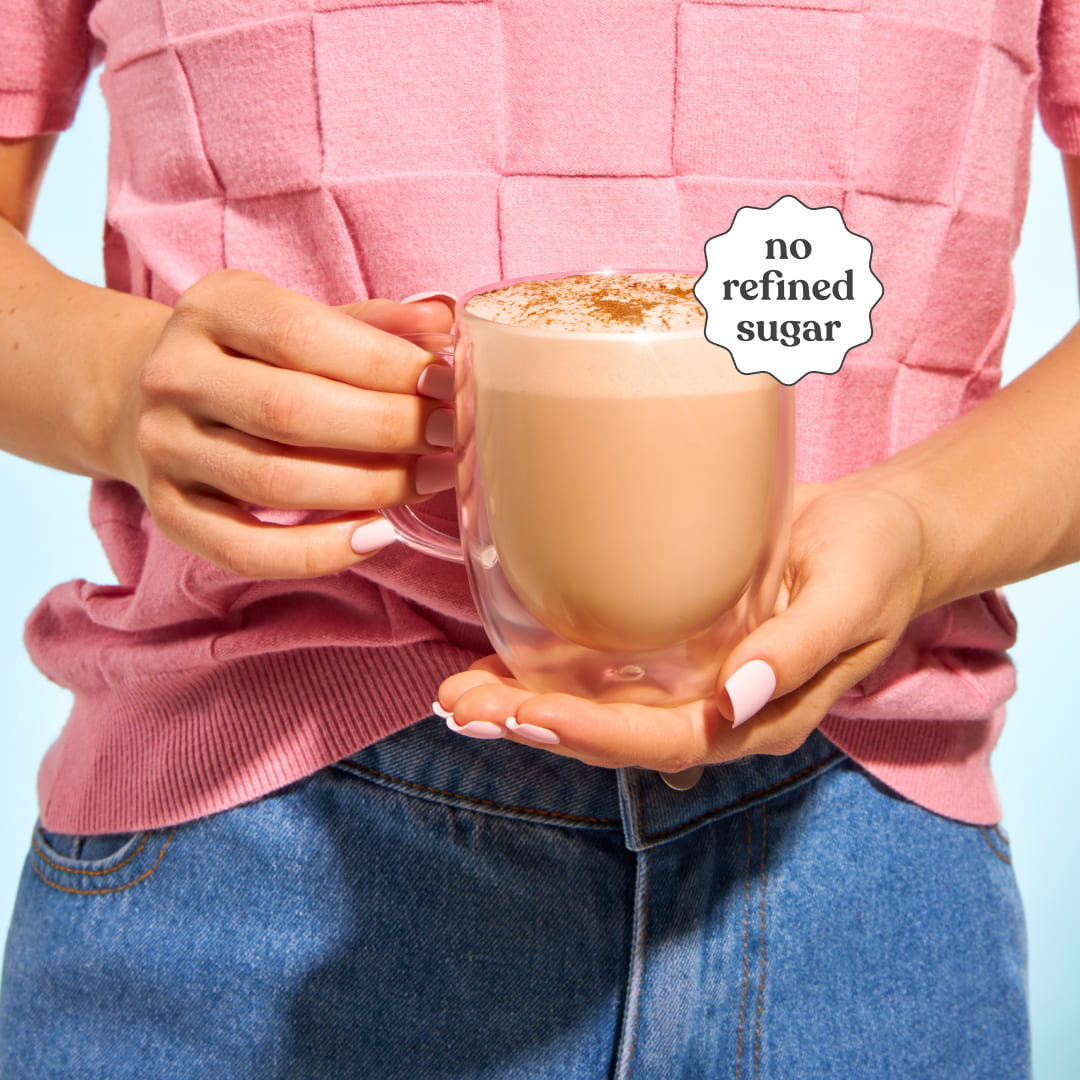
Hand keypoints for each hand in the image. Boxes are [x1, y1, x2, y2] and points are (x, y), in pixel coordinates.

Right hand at [117, 270, 455, 578]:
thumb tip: (444, 323)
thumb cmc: (253, 358)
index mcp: (211, 307)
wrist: (149, 397)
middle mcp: (175, 375)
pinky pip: (246, 550)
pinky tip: (377, 535)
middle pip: (290, 412)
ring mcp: (163, 448)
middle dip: (388, 429)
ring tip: (430, 481)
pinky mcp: (169, 513)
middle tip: (448, 437)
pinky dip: (320, 552)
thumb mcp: (299, 320)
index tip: (445, 385)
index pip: (303, 335)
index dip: (384, 364)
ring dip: (370, 488)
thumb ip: (370, 324)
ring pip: (274, 483)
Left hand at [437, 479, 928, 771]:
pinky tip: (496, 657)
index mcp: (759, 713)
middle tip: (460, 709)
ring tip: (455, 697)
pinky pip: (603, 663)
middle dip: (534, 726)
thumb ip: (797, 652)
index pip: (667, 739)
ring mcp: (689, 675)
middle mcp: (713, 706)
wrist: (882, 532)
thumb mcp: (848, 599)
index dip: (595, 734)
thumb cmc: (873, 563)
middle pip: (614, 733)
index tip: (527, 715)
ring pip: (597, 703)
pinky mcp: (672, 639)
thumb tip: (738, 699)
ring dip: (523, 704)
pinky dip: (547, 665)